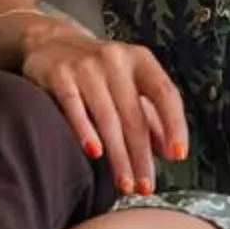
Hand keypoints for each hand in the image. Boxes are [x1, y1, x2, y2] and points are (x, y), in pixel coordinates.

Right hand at [16, 22, 188, 197]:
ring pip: (107, 118)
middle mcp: (115, 60)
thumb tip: (169, 151)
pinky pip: (74, 108)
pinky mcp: (59, 75)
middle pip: (134, 115)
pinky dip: (86, 131)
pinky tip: (95, 154)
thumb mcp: (130, 83)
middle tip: (146, 186)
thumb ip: (151, 115)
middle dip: (141, 156)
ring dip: (118, 156)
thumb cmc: (99, 70)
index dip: (174, 125)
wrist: (51, 42)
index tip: (178, 154)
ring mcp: (86, 67)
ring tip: (125, 183)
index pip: (165, 94)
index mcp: (140, 60)